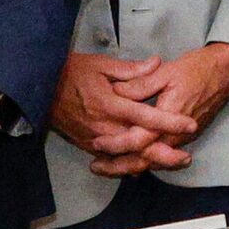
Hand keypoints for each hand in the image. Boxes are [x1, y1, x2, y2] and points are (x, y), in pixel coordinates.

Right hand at [50, 51, 201, 166]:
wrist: (38, 87)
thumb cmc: (70, 72)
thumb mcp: (100, 64)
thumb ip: (131, 69)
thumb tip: (156, 62)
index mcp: (110, 103)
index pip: (146, 116)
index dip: (169, 121)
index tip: (190, 124)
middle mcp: (104, 125)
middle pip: (139, 145)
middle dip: (164, 154)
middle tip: (186, 157)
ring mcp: (95, 138)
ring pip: (127, 157)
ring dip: (150, 161)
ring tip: (173, 162)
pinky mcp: (87, 145)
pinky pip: (112, 158)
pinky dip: (129, 163)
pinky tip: (145, 165)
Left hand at [90, 43, 228, 177]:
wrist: (226, 72)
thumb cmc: (197, 69)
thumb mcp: (166, 72)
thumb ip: (140, 84)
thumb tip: (117, 91)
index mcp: (169, 117)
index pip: (139, 140)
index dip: (117, 143)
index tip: (97, 143)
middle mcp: (176, 134)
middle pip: (145, 159)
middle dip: (119, 166)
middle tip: (95, 167)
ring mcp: (183, 138)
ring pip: (153, 160)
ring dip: (129, 166)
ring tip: (107, 167)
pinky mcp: (186, 137)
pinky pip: (162, 155)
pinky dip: (145, 160)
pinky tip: (130, 160)